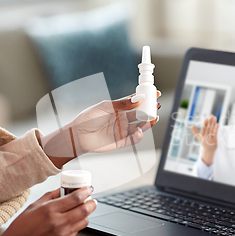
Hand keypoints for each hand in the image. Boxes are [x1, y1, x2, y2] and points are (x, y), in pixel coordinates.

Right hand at [0, 187, 95, 235]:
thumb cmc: (21, 227)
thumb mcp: (33, 206)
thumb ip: (50, 196)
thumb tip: (62, 188)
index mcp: (49, 210)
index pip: (75, 198)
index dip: (86, 191)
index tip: (89, 188)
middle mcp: (58, 222)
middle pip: (84, 209)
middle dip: (91, 203)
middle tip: (91, 200)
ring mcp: (62, 234)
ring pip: (84, 221)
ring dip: (86, 214)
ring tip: (83, 210)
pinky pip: (76, 231)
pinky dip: (77, 224)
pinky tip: (72, 221)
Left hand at [41, 92, 160, 166]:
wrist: (78, 135)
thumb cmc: (88, 118)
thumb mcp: (106, 107)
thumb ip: (123, 104)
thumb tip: (139, 98)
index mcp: (118, 108)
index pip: (135, 102)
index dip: (146, 98)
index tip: (155, 93)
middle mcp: (122, 119)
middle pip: (140, 114)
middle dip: (150, 110)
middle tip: (156, 106)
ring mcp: (122, 131)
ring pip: (140, 127)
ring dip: (148, 123)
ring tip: (153, 118)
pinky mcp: (121, 142)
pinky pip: (134, 139)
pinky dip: (139, 136)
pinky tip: (140, 131)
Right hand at [191, 115, 218, 165]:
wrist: (209, 151)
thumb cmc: (204, 143)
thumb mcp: (199, 138)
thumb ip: (195, 132)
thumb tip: (191, 126)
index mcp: (202, 136)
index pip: (203, 129)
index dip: (205, 123)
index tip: (206, 118)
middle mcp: (206, 138)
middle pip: (208, 128)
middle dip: (210, 122)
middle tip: (211, 116)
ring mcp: (210, 139)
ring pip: (212, 130)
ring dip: (213, 123)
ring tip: (214, 118)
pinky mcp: (215, 141)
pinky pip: (216, 134)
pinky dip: (217, 129)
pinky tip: (217, 124)